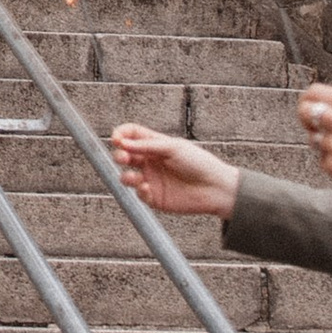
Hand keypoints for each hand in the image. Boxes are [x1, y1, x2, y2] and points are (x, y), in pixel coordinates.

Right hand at [109, 124, 240, 221]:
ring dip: (125, 176)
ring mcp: (151, 179)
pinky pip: (139, 195)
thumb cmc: (199, 163)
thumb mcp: (173, 147)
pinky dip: (139, 191)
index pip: (131, 135)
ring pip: (127, 177)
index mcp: (155, 145)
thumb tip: (122, 143)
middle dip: (119, 155)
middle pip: (125, 155)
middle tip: (122, 157)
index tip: (116, 138)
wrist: (215, 188)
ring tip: (134, 178)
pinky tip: (147, 188)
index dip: (121, 135)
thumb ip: (146, 146)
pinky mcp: (154, 197)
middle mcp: (150, 161)